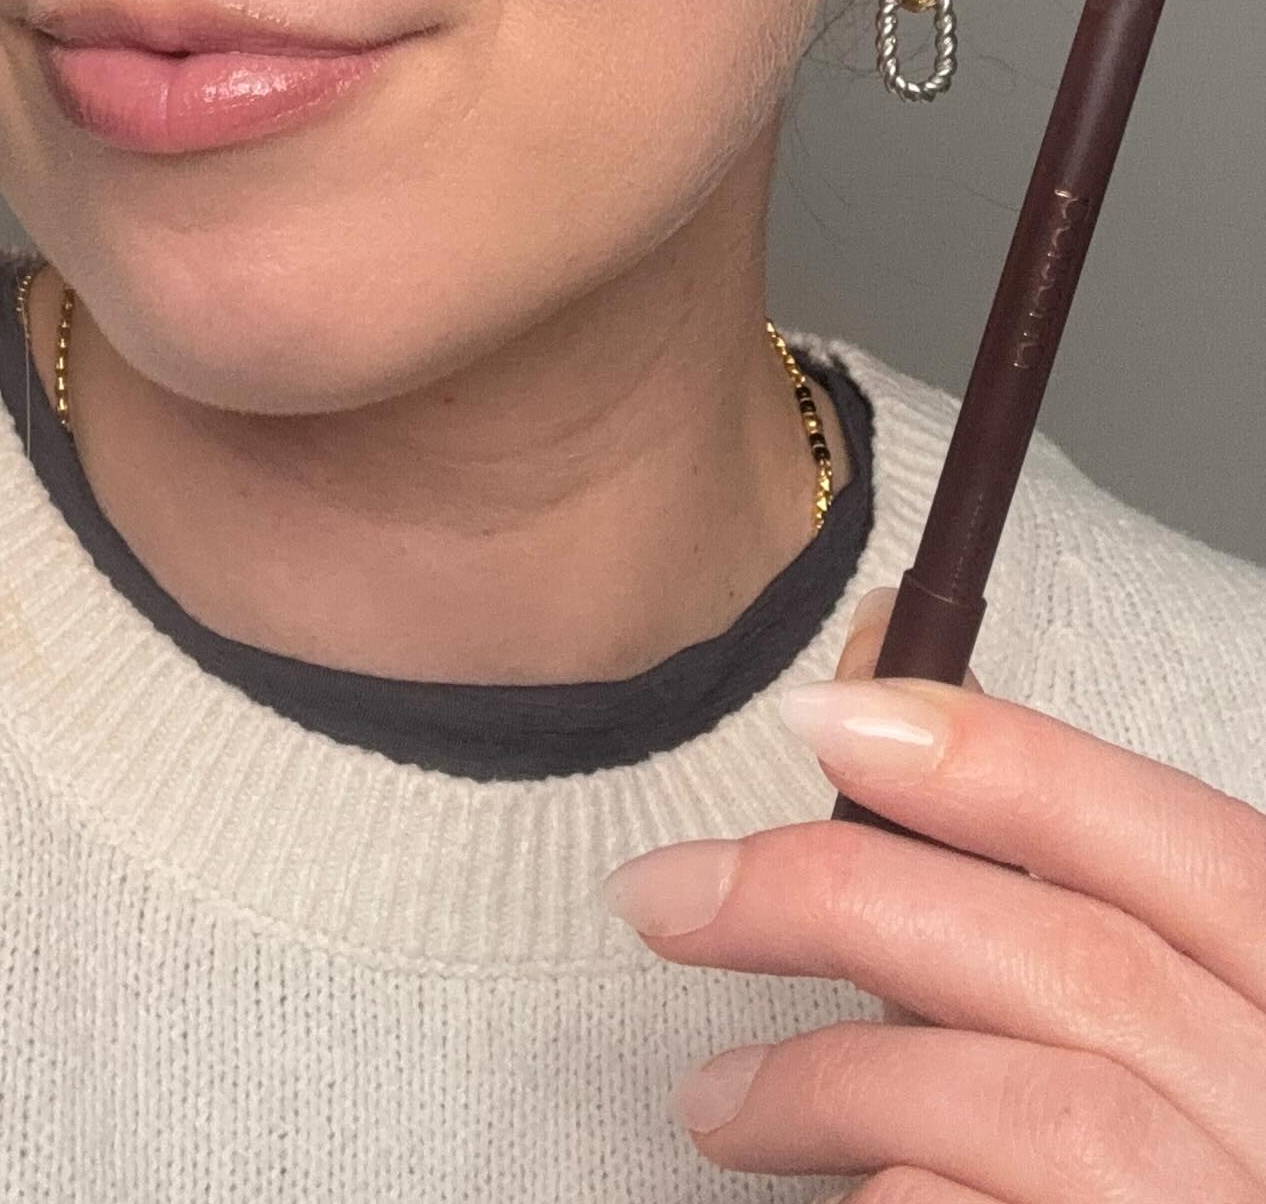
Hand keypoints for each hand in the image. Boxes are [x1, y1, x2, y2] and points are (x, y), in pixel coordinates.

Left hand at [600, 585, 1265, 1198]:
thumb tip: (890, 773)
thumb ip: (1074, 952)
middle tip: (673, 896)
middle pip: (1079, 963)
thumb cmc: (1181, 1189)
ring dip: (833, 1075)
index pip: (1202, 852)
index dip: (1016, 764)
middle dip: (843, 897)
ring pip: (1029, 1106)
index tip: (833, 717)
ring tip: (717, 1102)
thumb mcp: (1184, 1070)